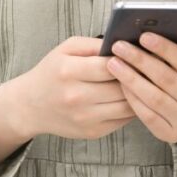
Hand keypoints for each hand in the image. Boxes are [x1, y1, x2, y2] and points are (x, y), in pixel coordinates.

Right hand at [18, 36, 136, 140]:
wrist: (30, 106)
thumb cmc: (51, 72)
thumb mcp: (66, 49)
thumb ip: (94, 44)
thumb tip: (122, 46)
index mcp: (69, 71)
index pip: (109, 65)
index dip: (127, 59)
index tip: (136, 54)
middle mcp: (76, 97)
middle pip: (120, 86)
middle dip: (135, 77)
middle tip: (145, 68)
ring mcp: (85, 118)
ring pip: (127, 105)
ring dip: (137, 94)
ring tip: (142, 83)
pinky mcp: (93, 132)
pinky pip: (123, 120)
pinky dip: (131, 108)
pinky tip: (131, 98)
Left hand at [106, 25, 176, 143]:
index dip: (163, 48)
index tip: (143, 36)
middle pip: (166, 79)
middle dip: (140, 61)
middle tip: (119, 46)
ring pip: (154, 98)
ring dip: (131, 79)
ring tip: (113, 63)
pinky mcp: (171, 135)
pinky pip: (148, 116)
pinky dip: (132, 99)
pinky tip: (121, 84)